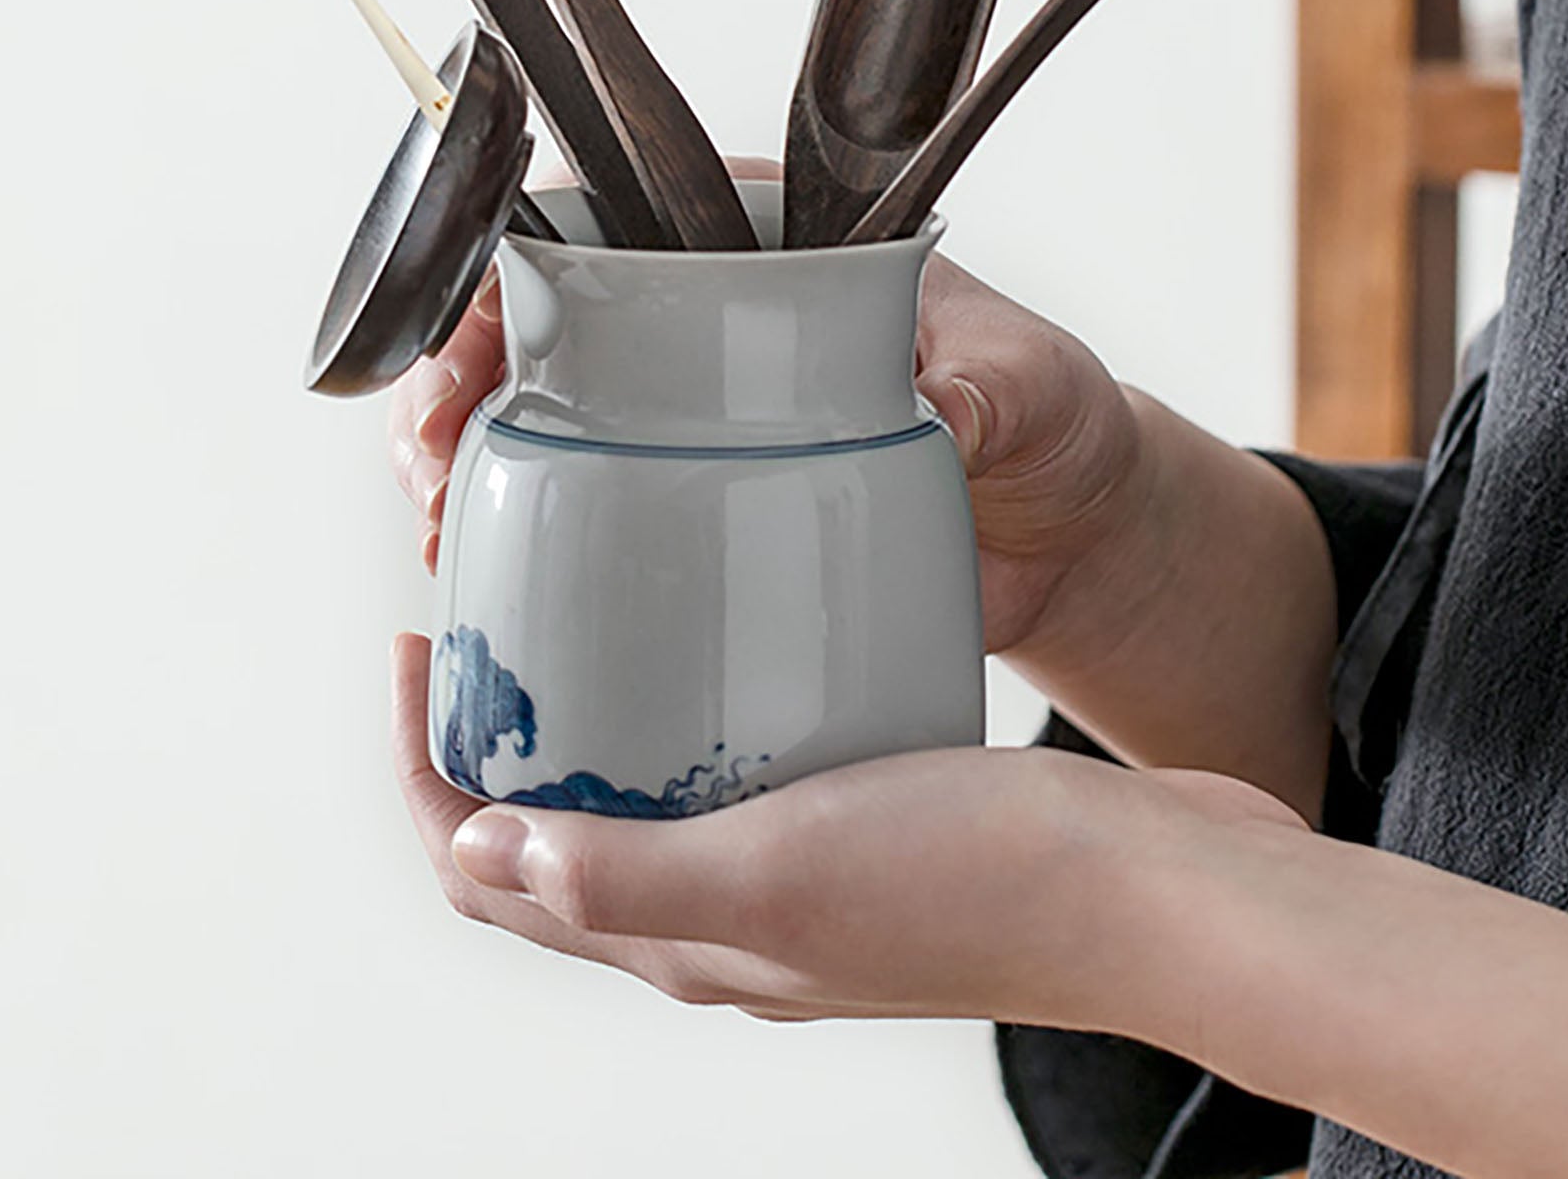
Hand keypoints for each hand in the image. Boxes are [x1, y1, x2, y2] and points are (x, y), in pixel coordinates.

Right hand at [390, 163, 1144, 654]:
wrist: (1064, 543)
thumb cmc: (1050, 428)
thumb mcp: (1028, 390)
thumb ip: (985, 392)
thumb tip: (936, 410)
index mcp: (767, 238)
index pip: (606, 209)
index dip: (511, 257)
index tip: (473, 338)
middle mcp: (707, 311)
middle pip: (536, 313)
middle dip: (456, 372)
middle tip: (434, 455)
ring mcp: (686, 411)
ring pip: (533, 409)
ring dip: (463, 456)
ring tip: (439, 525)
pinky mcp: (689, 503)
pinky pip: (578, 506)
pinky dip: (520, 535)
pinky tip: (487, 580)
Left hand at [393, 632, 1301, 1027]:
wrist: (1151, 892)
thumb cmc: (979, 882)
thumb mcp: (778, 871)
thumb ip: (626, 872)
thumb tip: (481, 846)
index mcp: (685, 942)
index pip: (491, 872)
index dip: (425, 772)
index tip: (416, 652)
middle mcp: (724, 923)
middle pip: (548, 845)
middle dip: (489, 748)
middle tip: (486, 627)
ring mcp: (791, 882)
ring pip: (637, 812)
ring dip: (582, 734)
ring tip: (579, 626)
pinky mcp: (858, 834)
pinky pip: (729, 781)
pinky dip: (685, 722)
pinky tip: (723, 649)